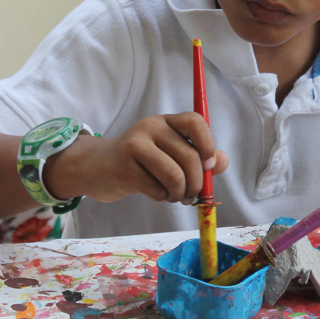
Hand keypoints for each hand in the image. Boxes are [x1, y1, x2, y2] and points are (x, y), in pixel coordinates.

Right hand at [43, 112, 229, 204]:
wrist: (96, 168)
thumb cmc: (139, 162)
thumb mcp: (168, 153)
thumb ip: (197, 156)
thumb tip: (223, 162)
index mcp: (166, 121)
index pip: (194, 121)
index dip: (208, 144)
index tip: (209, 164)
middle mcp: (151, 127)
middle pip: (189, 156)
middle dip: (197, 183)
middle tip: (192, 195)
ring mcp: (135, 145)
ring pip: (175, 175)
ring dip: (180, 193)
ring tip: (174, 196)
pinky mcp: (125, 167)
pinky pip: (157, 189)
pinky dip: (162, 197)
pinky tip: (156, 194)